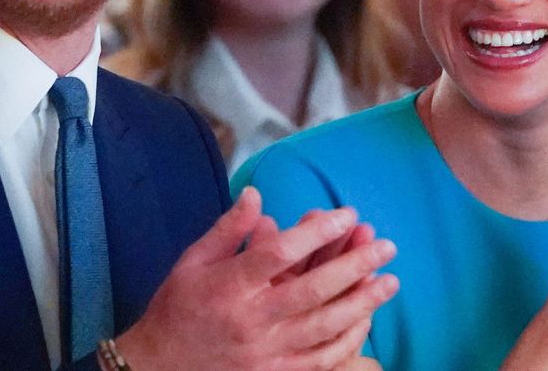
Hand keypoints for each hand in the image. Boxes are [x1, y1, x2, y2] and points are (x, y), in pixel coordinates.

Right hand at [116, 187, 398, 370]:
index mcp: (228, 285)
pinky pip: (320, 359)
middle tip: (385, 245)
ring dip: (361, 302)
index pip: (280, 253)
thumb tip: (255, 193)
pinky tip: (366, 320)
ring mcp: (265, 351)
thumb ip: (229, 229)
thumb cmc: (177, 309)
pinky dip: (347, 340)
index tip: (346, 214)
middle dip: (354, 265)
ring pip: (324, 326)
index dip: (317, 232)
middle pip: (312, 289)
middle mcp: (250, 319)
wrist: (158, 369)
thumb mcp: (192, 261)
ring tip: (390, 281)